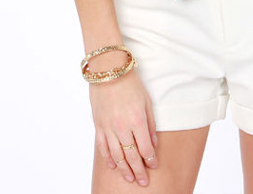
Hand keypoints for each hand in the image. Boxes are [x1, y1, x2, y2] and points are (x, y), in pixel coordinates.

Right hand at [89, 66, 158, 186]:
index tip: (154, 166)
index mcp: (137, 120)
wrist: (108, 69)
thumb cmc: (130, 82)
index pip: (145, 148)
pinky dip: (108, 158)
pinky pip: (103, 147)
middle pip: (132, 156)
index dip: (151, 160)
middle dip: (139, 170)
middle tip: (143, 182)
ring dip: (124, 169)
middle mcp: (122, 127)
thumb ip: (151, 123)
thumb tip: (154, 143)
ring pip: (117, 155)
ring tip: (130, 178)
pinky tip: (113, 165)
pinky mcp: (98, 125)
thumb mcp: (146, 100)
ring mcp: (108, 127)